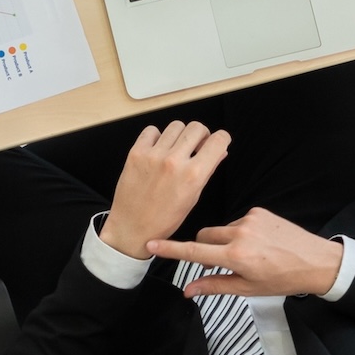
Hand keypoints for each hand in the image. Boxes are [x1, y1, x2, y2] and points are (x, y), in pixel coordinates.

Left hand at [99, 119, 230, 259]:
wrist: (132, 228)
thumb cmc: (164, 219)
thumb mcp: (193, 198)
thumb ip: (207, 171)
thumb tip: (220, 151)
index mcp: (193, 175)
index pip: (218, 141)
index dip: (222, 138)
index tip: (219, 140)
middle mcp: (174, 161)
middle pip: (196, 127)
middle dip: (201, 134)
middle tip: (197, 145)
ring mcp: (154, 155)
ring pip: (176, 126)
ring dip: (180, 135)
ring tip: (176, 149)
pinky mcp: (136, 153)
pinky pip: (151, 130)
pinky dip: (157, 137)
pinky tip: (157, 150)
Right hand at [149, 208, 343, 297]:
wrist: (316, 262)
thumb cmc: (282, 280)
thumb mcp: (248, 289)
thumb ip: (215, 285)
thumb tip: (188, 290)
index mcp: (236, 257)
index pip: (194, 251)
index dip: (170, 249)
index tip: (151, 244)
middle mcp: (239, 234)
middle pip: (205, 235)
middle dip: (206, 247)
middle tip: (224, 263)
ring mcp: (249, 219)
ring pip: (222, 229)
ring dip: (225, 241)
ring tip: (249, 254)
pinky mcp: (258, 211)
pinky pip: (238, 221)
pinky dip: (241, 232)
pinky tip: (258, 243)